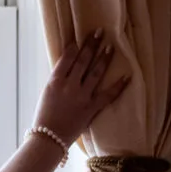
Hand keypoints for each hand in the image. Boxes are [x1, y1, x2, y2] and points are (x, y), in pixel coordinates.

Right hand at [32, 30, 131, 147]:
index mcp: (55, 81)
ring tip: (110, 47)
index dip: (75, 45)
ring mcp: (82, 97)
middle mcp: (69, 86)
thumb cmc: (43, 117)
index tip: (81, 36)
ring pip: (96, 72)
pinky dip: (119, 86)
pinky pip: (108, 95)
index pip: (67, 57)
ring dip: (104, 58)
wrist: (48, 139)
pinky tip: (127, 76)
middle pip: (83, 60)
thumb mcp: (46, 94)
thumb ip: (58, 81)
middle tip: (100, 32)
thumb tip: (70, 68)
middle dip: (92, 45)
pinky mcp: (91, 108)